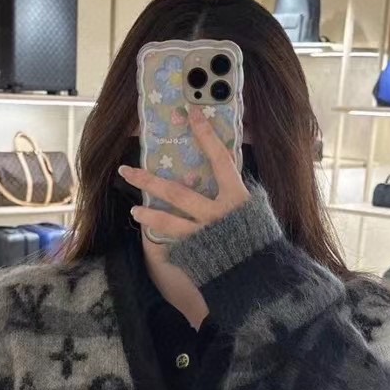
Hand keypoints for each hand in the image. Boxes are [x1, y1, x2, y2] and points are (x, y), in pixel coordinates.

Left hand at [118, 107, 248, 241]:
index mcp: (237, 198)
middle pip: (178, 193)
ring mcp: (205, 235)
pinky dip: (161, 238)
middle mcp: (218, 215)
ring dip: (148, 214)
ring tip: (134, 209)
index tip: (191, 113)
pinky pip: (175, 243)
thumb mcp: (254, 207)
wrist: (262, 276)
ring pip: (169, 222)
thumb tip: (220, 161)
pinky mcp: (198, 253)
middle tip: (127, 170)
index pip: (220, 160)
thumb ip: (234, 187)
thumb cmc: (258, 237)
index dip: (206, 135)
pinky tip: (151, 233)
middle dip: (149, 180)